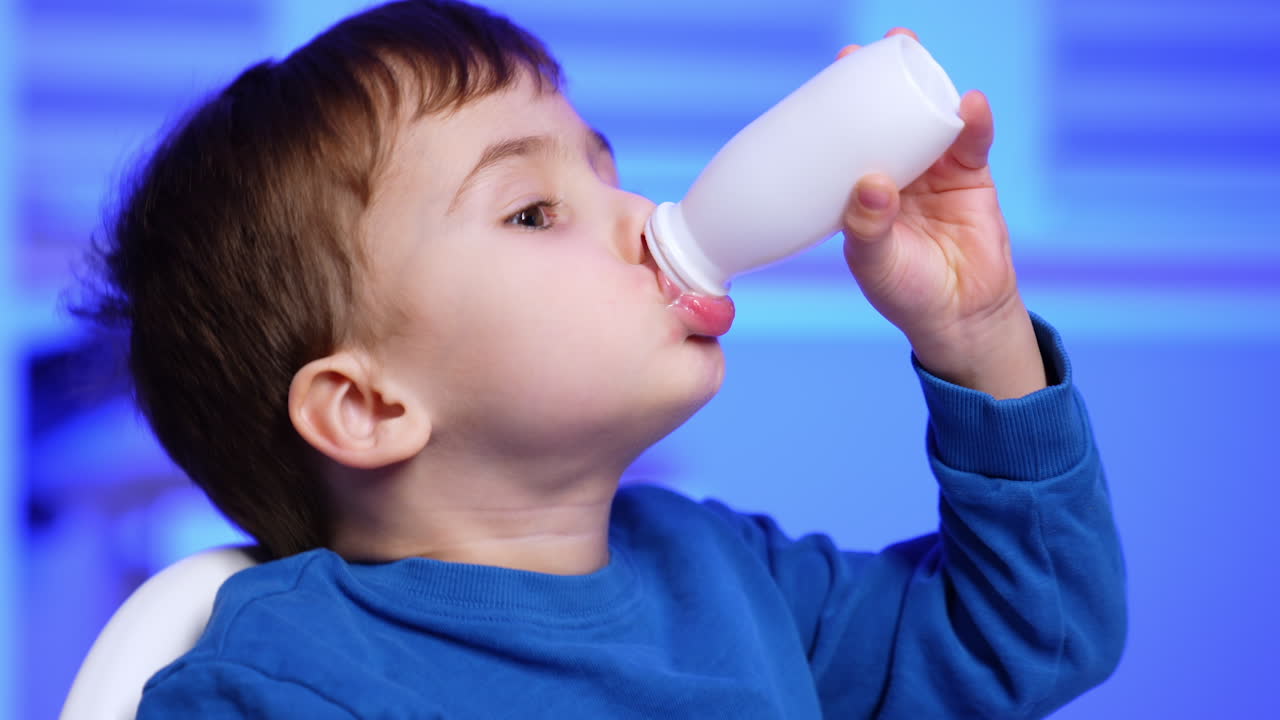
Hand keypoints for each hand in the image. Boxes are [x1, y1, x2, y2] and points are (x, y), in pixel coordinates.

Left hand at [839, 29, 1045, 398]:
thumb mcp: (874, 262)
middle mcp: (894, 172)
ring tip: (913, 53)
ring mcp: (932, 172)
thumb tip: (871, 184)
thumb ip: (869, 227)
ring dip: (923, 88)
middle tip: (866, 52)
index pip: (844, 139)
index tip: (829, 74)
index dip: (838, 106)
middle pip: (883, 117)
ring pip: (925, 120)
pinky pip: (969, 142)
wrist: (958, 316)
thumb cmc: (904, 291)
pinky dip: (971, 121)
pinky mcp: (970, 177)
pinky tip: (969, 104)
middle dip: (876, 83)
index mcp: (858, 188)